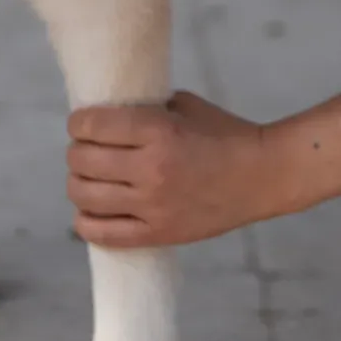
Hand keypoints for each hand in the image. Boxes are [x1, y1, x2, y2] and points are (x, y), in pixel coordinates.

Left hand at [66, 92, 279, 247]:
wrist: (264, 176)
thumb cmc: (225, 134)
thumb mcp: (184, 107)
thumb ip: (145, 109)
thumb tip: (105, 114)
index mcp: (158, 131)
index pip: (90, 126)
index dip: (78, 123)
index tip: (82, 124)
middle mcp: (151, 168)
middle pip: (81, 161)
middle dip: (77, 152)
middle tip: (87, 151)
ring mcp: (153, 205)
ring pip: (84, 196)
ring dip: (78, 183)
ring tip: (90, 179)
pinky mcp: (159, 233)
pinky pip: (102, 234)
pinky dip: (86, 222)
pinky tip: (91, 211)